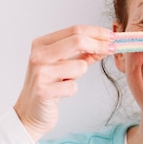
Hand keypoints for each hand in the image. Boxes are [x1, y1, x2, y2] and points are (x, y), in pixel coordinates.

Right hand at [14, 25, 114, 141]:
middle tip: (113, 49)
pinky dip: (72, 90)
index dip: (96, 32)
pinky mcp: (44, 91)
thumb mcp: (66, 65)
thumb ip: (85, 53)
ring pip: (80, 66)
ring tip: (66, 81)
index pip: (74, 30)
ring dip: (79, 75)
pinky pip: (73, 87)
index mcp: (42, 44)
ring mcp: (40, 73)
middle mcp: (38, 55)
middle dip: (99, 45)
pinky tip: (60, 93)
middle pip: (77, 40)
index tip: (112, 36)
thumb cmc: (49, 86)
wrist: (29, 113)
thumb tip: (108, 43)